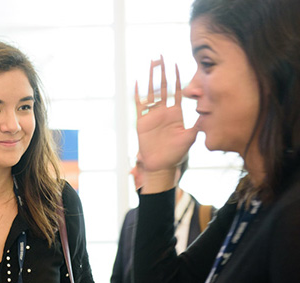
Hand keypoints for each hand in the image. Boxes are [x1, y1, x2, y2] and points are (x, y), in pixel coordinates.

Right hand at [134, 56, 197, 173]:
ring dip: (150, 78)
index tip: (176, 64)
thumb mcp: (190, 137)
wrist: (162, 164)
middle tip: (161, 56)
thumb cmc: (177, 153)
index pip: (177, 91)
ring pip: (151, 92)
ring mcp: (152, 115)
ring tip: (150, 64)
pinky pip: (139, 105)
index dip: (177, 77)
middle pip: (163, 86)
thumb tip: (208, 113)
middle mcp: (164, 111)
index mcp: (175, 113)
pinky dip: (138, 94)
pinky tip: (137, 82)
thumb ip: (197, 125)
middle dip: (162, 72)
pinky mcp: (142, 121)